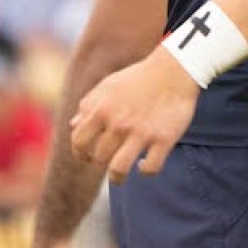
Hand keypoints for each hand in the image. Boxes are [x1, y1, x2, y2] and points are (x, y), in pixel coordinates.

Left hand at [69, 48, 200, 184]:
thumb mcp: (108, 86)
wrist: (174, 70)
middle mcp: (119, 123)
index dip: (80, 153)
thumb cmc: (138, 78)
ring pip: (119, 169)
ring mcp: (142, 132)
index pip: (78, 142)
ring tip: (119, 176)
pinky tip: (143, 165)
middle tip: (110, 157)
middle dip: (101, 161)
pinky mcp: (164, 139)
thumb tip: (73, 125)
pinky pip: (150, 168)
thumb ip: (88, 105)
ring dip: (117, 177)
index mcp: (102, 109)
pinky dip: (145, 171)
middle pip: (99, 158)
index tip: (87, 156)